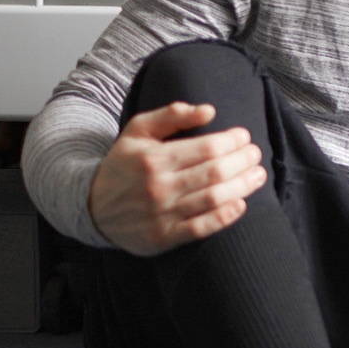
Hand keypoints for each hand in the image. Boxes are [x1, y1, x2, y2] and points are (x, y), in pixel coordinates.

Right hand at [88, 102, 266, 256]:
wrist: (91, 206)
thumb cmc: (124, 164)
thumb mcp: (138, 131)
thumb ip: (172, 115)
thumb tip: (209, 110)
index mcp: (154, 158)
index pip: (207, 148)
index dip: (233, 141)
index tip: (244, 136)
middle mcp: (158, 186)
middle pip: (216, 172)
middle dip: (243, 161)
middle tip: (256, 154)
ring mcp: (161, 214)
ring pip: (214, 199)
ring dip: (243, 186)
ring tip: (258, 175)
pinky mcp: (163, 237)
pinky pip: (201, 228)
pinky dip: (225, 216)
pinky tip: (241, 204)